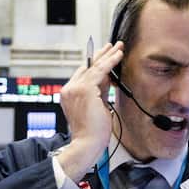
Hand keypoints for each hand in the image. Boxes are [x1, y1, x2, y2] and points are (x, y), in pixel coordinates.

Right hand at [56, 41, 123, 182]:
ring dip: (108, 55)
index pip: (83, 74)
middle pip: (87, 67)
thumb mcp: (97, 106)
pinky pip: (100, 71)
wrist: (87, 143)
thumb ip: (100, 91)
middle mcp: (69, 89)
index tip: (105, 56)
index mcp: (69, 95)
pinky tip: (118, 55)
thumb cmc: (92, 132)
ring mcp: (74, 88)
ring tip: (118, 47)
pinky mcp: (84, 89)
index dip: (95, 64)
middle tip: (112, 45)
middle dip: (101, 55)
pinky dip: (110, 62)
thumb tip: (109, 77)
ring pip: (94, 67)